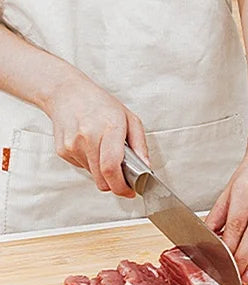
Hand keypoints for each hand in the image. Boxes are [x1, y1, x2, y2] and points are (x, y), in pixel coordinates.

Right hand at [42, 71, 148, 197]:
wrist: (67, 94)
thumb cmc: (101, 105)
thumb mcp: (130, 119)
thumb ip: (140, 145)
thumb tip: (146, 167)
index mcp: (109, 128)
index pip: (112, 167)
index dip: (121, 186)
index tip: (130, 191)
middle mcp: (88, 138)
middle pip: (102, 178)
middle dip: (115, 185)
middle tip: (124, 179)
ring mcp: (72, 145)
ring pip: (93, 175)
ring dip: (103, 172)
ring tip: (106, 152)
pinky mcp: (63, 151)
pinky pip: (83, 167)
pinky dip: (92, 164)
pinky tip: (92, 147)